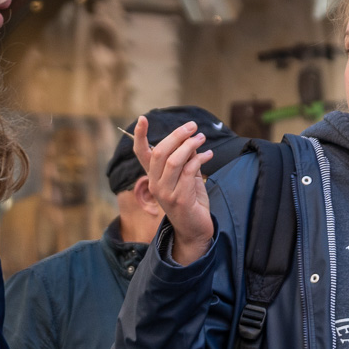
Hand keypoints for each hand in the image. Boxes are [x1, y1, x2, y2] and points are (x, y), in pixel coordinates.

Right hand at [132, 116, 214, 265]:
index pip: (141, 153)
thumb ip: (186, 159)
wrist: (195, 230)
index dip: (139, 135)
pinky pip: (189, 171)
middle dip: (176, 135)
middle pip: (160, 152)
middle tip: (192, 126)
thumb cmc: (191, 201)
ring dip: (190, 145)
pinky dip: (200, 159)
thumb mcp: (187, 176)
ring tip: (201, 137)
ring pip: (174, 160)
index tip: (142, 118)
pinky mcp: (179, 199)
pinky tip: (209, 155)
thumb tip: (190, 140)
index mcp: (154, 176)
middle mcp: (155, 184)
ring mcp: (166, 192)